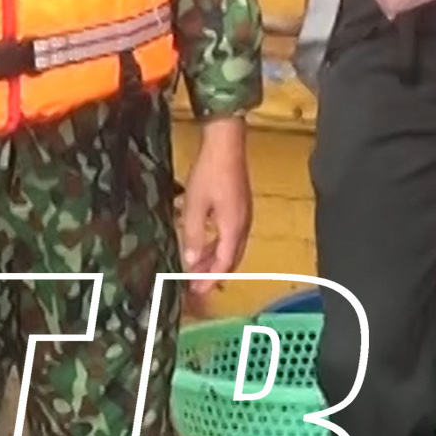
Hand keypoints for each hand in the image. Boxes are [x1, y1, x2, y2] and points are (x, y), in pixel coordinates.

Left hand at [177, 118, 253, 306]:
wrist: (226, 144)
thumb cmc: (209, 173)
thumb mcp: (194, 205)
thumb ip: (193, 235)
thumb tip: (191, 260)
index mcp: (233, 228)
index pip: (224, 264)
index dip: (210, 280)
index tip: (196, 291)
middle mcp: (243, 225)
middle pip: (231, 259)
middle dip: (213, 274)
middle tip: (195, 285)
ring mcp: (244, 215)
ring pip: (231, 247)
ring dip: (215, 260)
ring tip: (196, 268)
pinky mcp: (241, 207)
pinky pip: (231, 235)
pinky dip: (218, 246)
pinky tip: (204, 244)